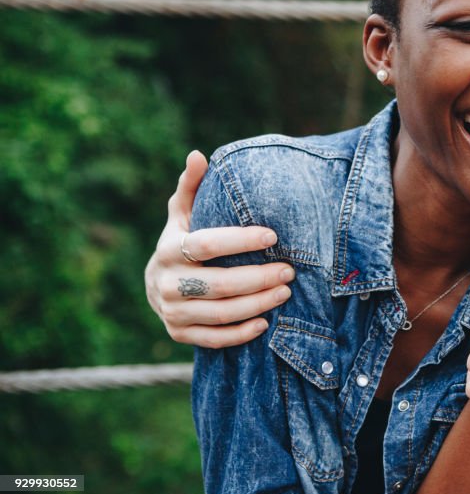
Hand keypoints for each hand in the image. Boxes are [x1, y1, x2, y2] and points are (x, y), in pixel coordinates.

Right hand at [145, 150, 293, 347]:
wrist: (156, 284)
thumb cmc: (181, 240)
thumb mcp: (182, 213)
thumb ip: (192, 185)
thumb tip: (198, 154)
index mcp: (169, 249)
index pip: (207, 245)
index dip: (241, 240)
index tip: (273, 236)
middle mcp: (166, 283)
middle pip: (219, 284)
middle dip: (259, 277)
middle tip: (290, 269)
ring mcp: (172, 312)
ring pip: (220, 313)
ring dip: (257, 304)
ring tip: (285, 291)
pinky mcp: (179, 334)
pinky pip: (214, 339)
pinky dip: (241, 333)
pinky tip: (265, 323)